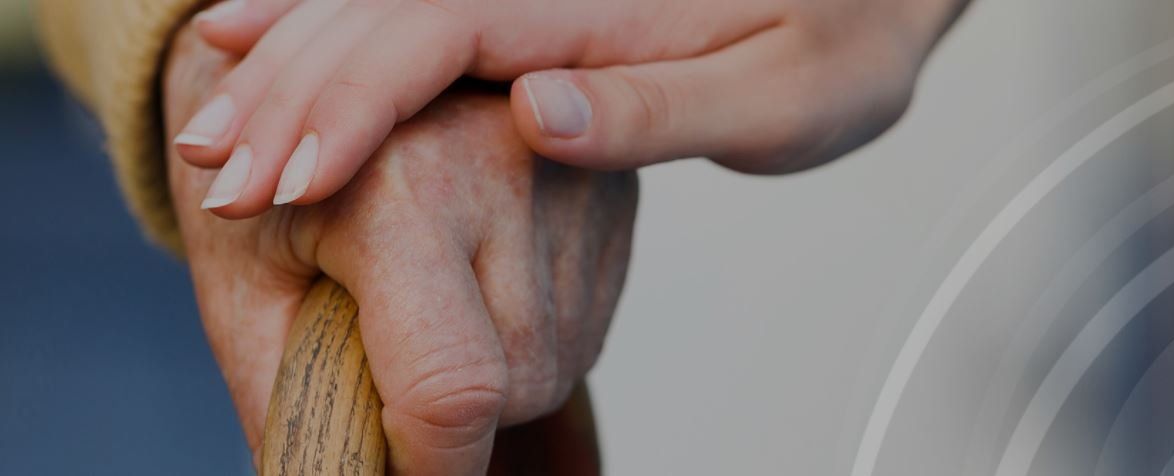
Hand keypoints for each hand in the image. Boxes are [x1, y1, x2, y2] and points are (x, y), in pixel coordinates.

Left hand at [164, 24, 635, 474]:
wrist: (327, 70)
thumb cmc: (271, 177)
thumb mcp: (248, 290)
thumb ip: (293, 401)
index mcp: (400, 182)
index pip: (451, 384)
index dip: (429, 468)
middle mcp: (507, 162)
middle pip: (514, 383)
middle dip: (449, 412)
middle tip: (384, 356)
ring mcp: (574, 172)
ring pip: (554, 361)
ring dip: (493, 375)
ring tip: (426, 305)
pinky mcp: (612, 189)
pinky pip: (581, 326)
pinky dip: (526, 338)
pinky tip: (476, 283)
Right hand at [174, 0, 966, 217]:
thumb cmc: (839, 43)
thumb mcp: (776, 99)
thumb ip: (653, 110)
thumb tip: (529, 113)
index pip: (439, 36)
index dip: (349, 105)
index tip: (282, 179)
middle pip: (388, 10)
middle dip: (292, 90)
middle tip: (214, 170)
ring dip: (295, 58)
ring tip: (217, 119)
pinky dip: (333, 19)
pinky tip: (269, 30)